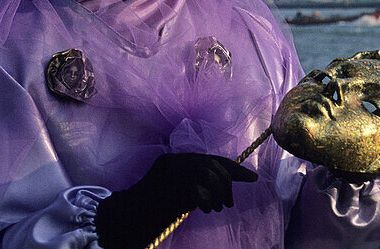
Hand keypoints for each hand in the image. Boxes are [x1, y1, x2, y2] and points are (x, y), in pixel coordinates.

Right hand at [95, 153, 256, 248]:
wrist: (126, 221)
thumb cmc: (151, 212)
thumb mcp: (178, 195)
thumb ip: (195, 186)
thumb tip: (225, 188)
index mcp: (174, 161)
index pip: (211, 159)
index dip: (234, 168)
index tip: (253, 177)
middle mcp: (172, 162)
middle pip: (212, 165)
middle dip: (226, 185)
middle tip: (227, 203)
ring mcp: (169, 172)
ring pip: (208, 174)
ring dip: (218, 194)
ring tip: (214, 208)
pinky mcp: (168, 185)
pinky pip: (198, 187)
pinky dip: (206, 199)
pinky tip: (203, 208)